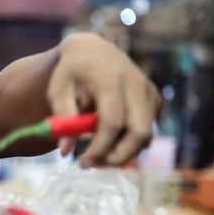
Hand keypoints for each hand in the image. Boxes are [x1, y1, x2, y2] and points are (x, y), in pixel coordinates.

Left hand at [46, 33, 162, 166]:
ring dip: (124, 152)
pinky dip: (131, 141)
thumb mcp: (57, 90)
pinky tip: (110, 136)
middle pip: (140, 133)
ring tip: (98, 152)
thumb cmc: (71, 72)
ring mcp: (149, 91)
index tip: (83, 163)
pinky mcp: (155, 98)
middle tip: (94, 165)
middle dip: (119, 157)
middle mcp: (136, 85)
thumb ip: (62, 119)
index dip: (100, 148)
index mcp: (110, 80)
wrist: (94, 49)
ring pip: (147, 135)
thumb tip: (66, 151)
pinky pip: (149, 129)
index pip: (113, 122)